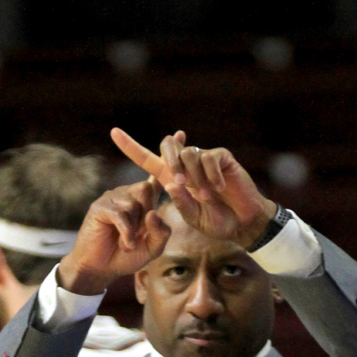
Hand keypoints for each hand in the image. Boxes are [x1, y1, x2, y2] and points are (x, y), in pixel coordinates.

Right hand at [56, 176, 169, 294]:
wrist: (101, 269)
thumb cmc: (127, 256)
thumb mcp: (152, 248)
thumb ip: (161, 233)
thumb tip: (154, 213)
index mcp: (144, 200)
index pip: (156, 180)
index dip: (164, 172)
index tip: (175, 176)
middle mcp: (128, 194)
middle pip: (146, 188)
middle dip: (147, 214)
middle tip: (141, 234)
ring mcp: (112, 198)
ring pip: (134, 203)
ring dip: (135, 228)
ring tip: (128, 244)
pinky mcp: (100, 207)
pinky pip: (120, 214)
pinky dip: (126, 232)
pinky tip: (126, 245)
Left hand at [111, 128, 277, 248]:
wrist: (244, 223)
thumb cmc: (218, 222)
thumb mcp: (194, 219)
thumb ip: (181, 204)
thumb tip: (171, 183)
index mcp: (174, 179)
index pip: (147, 159)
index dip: (130, 147)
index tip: (113, 132)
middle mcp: (187, 165)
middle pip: (167, 145)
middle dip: (170, 160)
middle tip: (180, 182)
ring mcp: (204, 159)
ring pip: (189, 153)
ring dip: (196, 176)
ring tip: (207, 196)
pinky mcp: (222, 157)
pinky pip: (210, 156)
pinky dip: (212, 174)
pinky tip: (220, 189)